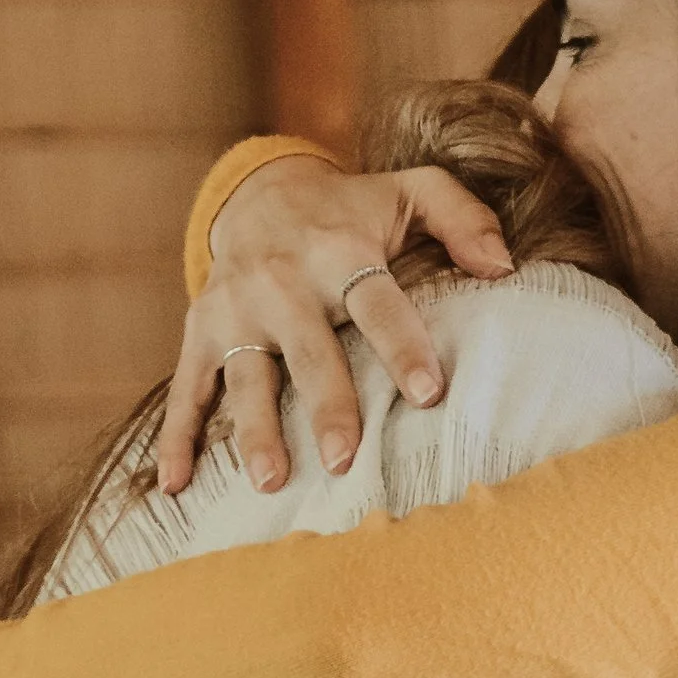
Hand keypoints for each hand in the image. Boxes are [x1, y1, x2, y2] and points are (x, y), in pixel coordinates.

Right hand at [159, 155, 514, 498]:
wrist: (258, 194)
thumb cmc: (351, 210)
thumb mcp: (410, 192)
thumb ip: (462, 219)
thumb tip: (504, 267)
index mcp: (339, 250)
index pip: (377, 303)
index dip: (402, 346)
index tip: (429, 394)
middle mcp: (282, 282)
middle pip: (308, 351)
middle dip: (326, 405)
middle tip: (344, 458)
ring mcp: (235, 311)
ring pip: (245, 377)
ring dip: (254, 431)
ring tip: (272, 481)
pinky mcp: (201, 332)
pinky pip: (187, 388)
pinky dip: (177, 436)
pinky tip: (173, 485)